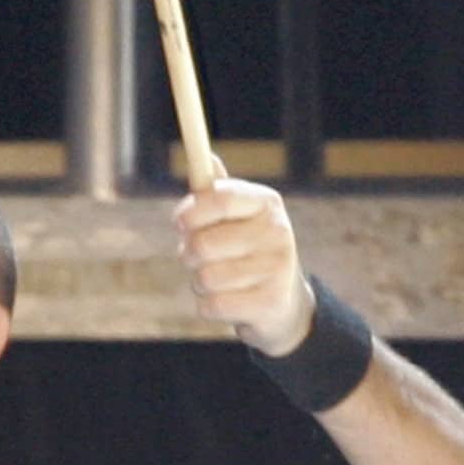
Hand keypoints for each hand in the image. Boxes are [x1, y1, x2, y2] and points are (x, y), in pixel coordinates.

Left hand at [173, 174, 317, 355]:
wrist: (284, 302)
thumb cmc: (247, 250)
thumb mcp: (237, 217)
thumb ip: (217, 192)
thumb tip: (206, 157)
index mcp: (266, 202)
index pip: (220, 197)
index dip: (190, 210)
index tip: (179, 222)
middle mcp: (277, 231)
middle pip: (203, 244)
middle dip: (189, 255)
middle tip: (198, 258)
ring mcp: (277, 268)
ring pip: (205, 278)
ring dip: (200, 283)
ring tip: (219, 280)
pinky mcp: (270, 303)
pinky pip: (212, 306)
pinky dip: (209, 306)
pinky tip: (228, 300)